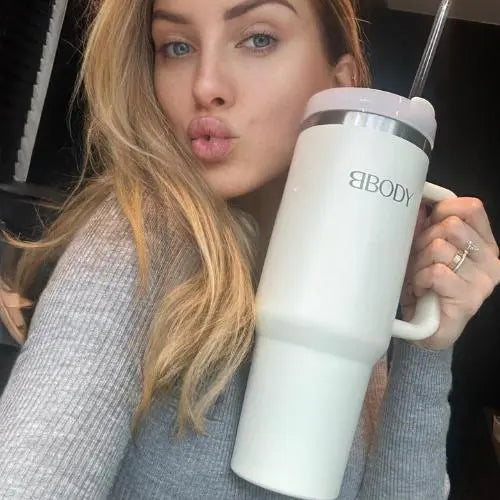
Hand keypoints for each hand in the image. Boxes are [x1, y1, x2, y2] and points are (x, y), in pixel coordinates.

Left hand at [400, 197, 499, 349]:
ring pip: (440, 248)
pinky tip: (421, 290)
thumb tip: (420, 205)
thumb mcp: (423, 250)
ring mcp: (482, 280)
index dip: (443, 210)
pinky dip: (420, 279)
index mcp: (483, 243)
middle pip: (451, 226)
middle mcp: (490, 260)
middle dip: (424, 240)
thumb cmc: (425, 285)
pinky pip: (435, 271)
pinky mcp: (469, 298)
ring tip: (420, 277)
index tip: (427, 225)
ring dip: (419, 262)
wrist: (426, 328)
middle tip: (419, 260)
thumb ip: (425, 227)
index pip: (471, 208)